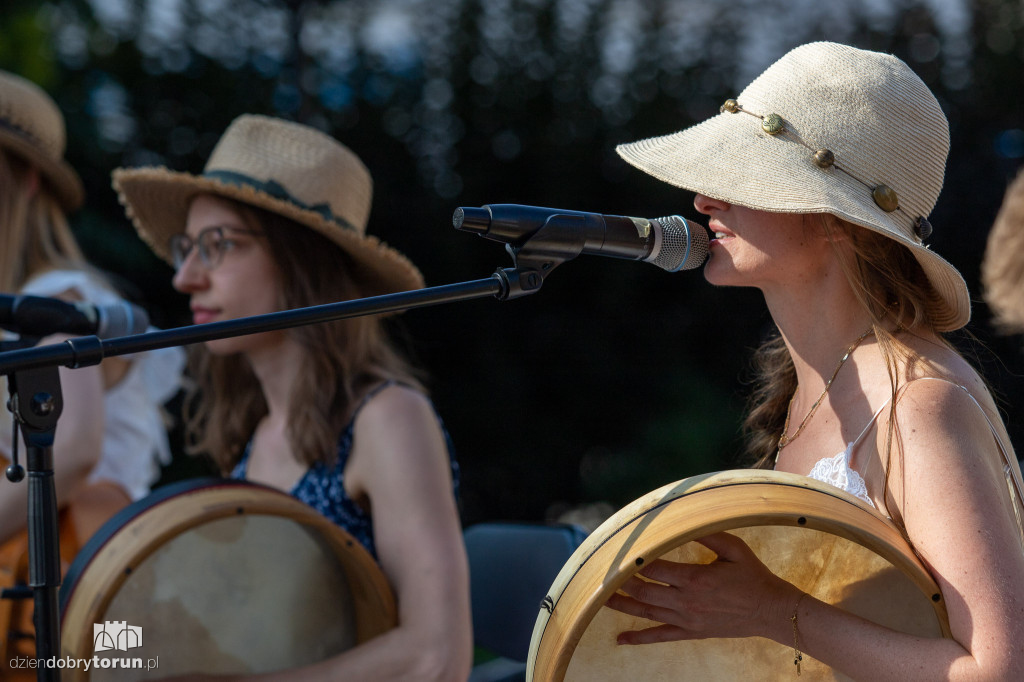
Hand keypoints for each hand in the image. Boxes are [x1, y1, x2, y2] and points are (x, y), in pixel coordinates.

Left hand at [605, 531, 800, 644]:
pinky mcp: (691, 632)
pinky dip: (638, 638)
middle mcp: (686, 601)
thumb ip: (707, 534)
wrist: (771, 611)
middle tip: (602, 572)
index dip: (633, 560)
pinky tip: (620, 639)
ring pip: (646, 613)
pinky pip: (660, 636)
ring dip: (621, 605)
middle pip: (643, 591)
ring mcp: (686, 620)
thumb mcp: (733, 548)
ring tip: (599, 598)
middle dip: (620, 582)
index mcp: (694, 578)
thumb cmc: (753, 576)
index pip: (653, 568)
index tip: (617, 552)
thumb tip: (683, 521)